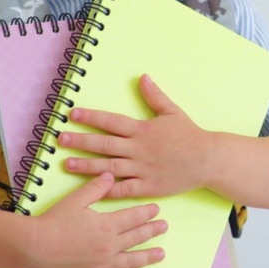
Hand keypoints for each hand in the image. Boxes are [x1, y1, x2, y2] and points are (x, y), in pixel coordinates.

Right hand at [28, 172, 166, 267]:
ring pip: (132, 260)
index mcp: (107, 225)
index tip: (156, 210)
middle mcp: (109, 246)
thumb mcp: (75, 200)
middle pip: (136, 237)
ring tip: (161, 253)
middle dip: (152, 231)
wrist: (35, 246)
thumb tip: (110, 175)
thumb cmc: (54, 222)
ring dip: (148, 256)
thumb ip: (96, 188)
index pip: (133, 218)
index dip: (146, 213)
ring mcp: (103, 264)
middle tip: (164, 227)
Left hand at [59, 74, 217, 198]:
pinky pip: (124, 190)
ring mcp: (142, 169)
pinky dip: (107, 190)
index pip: (112, 121)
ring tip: (67, 164)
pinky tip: (92, 189)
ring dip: (87, 166)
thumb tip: (143, 77)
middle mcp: (139, 149)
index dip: (91, 117)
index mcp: (143, 130)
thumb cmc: (190, 135)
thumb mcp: (172, 112)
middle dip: (81, 141)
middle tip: (60, 139)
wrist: (208, 159)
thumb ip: (155, 96)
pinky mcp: (148, 186)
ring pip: (109, 168)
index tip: (73, 114)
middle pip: (104, 144)